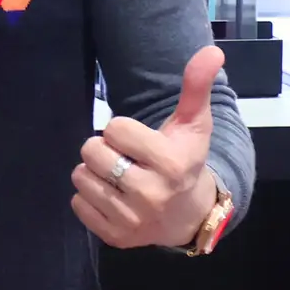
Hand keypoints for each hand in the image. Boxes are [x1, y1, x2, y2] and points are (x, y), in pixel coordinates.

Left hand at [72, 46, 224, 249]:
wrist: (188, 215)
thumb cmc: (185, 161)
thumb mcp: (194, 124)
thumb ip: (196, 87)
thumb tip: (212, 51)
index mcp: (170, 164)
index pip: (114, 128)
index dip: (121, 129)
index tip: (137, 140)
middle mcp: (150, 195)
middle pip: (92, 151)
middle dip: (103, 148)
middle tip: (124, 156)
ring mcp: (131, 220)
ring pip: (81, 177)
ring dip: (93, 171)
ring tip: (117, 175)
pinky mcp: (115, 238)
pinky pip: (77, 204)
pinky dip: (89, 196)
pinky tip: (112, 196)